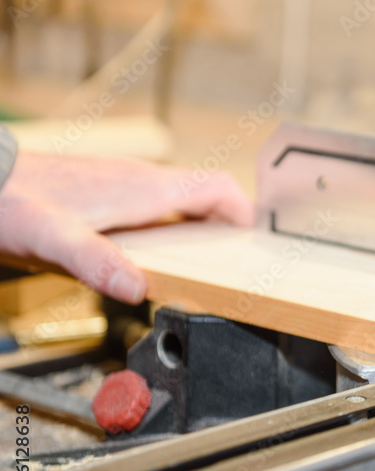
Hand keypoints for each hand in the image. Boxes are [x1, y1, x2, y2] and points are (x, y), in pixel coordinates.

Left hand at [0, 152, 253, 303]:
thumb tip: (137, 288)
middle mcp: (140, 181)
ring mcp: (123, 185)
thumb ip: (96, 261)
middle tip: (232, 265)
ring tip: (198, 267)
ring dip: (198, 231)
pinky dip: (168, 231)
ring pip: (181, 204)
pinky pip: (155, 209)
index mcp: (144, 188)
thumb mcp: (53, 238)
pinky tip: (149, 257)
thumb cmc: (12, 201)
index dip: (244, 214)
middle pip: (205, 199)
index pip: (218, 188)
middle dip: (226, 230)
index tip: (254, 244)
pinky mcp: (106, 193)